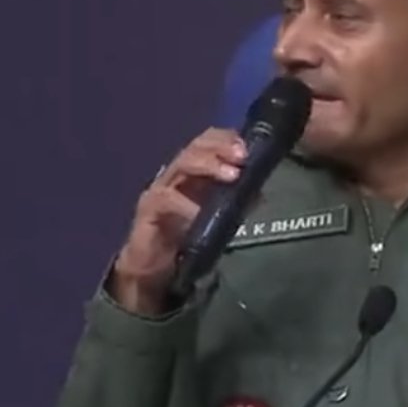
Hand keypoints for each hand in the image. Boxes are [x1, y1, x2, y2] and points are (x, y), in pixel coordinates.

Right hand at [109, 128, 246, 314]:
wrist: (153, 266)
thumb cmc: (186, 235)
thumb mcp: (218, 217)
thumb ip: (236, 202)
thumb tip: (259, 192)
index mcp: (194, 171)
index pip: (208, 143)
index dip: (227, 140)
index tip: (247, 148)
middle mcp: (176, 174)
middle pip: (195, 147)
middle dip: (220, 148)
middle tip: (242, 157)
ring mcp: (160, 188)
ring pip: (181, 165)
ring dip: (208, 166)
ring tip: (231, 176)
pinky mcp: (148, 208)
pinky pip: (166, 199)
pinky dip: (186, 204)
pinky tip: (201, 212)